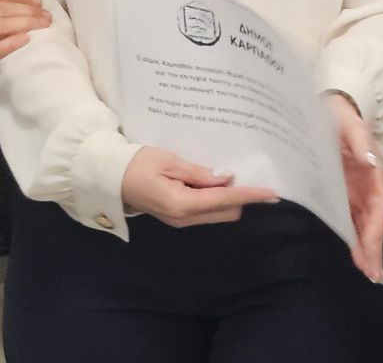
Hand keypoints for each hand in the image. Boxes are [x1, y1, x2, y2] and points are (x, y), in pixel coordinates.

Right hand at [120, 146, 277, 227]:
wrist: (110, 178)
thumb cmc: (136, 163)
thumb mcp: (168, 160)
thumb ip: (198, 172)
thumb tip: (226, 179)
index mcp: (182, 204)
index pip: (225, 200)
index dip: (250, 195)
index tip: (272, 192)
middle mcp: (185, 219)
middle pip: (227, 213)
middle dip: (241, 197)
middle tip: (244, 172)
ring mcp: (181, 221)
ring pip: (218, 213)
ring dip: (227, 198)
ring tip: (225, 174)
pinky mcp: (178, 217)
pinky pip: (206, 211)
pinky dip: (215, 199)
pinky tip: (210, 182)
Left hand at [325, 92, 382, 282]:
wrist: (331, 107)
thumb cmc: (341, 114)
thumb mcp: (349, 122)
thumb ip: (359, 139)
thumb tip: (371, 162)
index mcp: (371, 172)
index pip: (379, 205)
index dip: (376, 228)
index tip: (370, 247)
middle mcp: (365, 185)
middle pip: (373, 221)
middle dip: (374, 248)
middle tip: (373, 274)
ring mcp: (353, 189)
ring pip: (362, 223)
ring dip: (365, 248)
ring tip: (368, 272)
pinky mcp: (340, 190)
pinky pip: (347, 216)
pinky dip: (351, 236)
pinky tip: (352, 253)